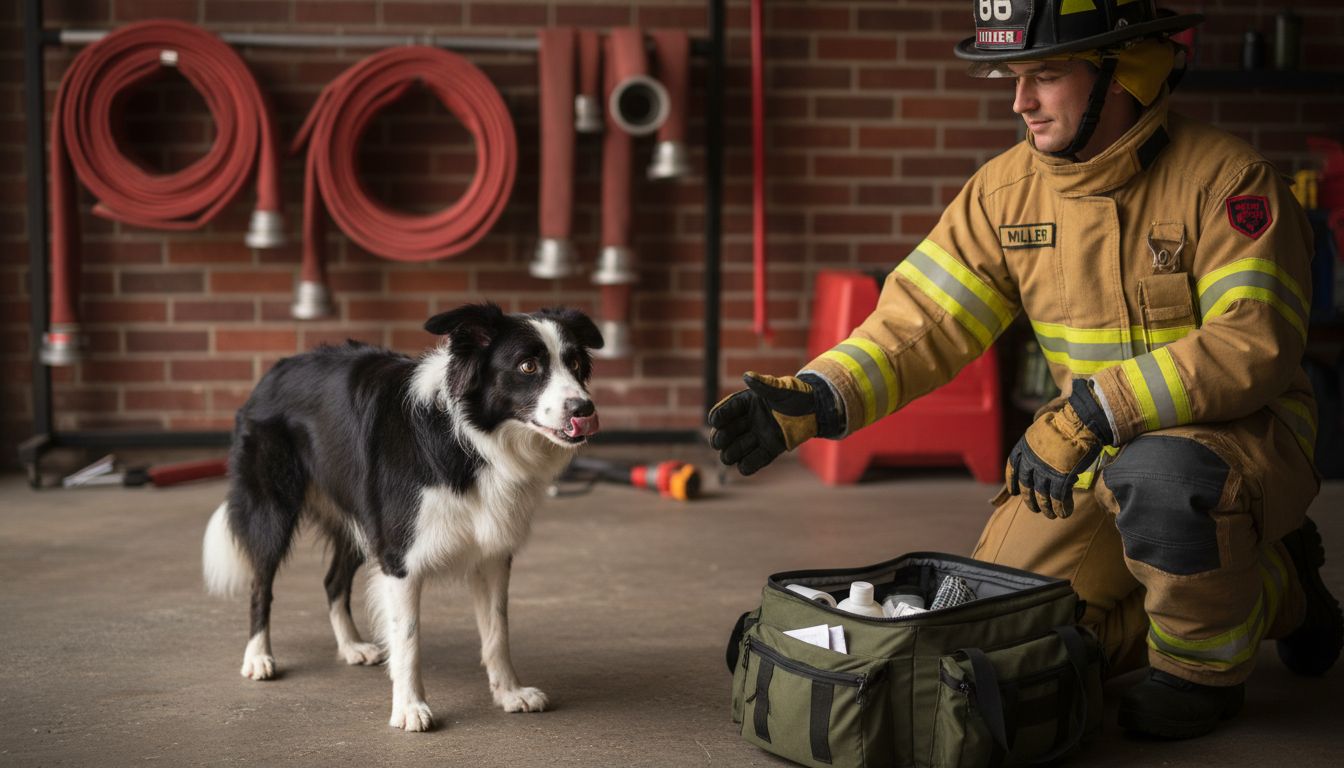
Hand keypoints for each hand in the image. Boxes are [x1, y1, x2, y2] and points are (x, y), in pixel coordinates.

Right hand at [708, 372, 836, 474]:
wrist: (816, 411)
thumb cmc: (797, 395)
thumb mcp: (782, 389)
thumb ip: (765, 385)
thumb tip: (747, 376)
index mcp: (747, 403)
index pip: (726, 410)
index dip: (719, 416)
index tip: (715, 421)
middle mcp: (748, 421)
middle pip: (725, 433)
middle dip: (720, 438)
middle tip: (720, 440)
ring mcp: (756, 437)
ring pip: (734, 450)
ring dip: (731, 453)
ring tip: (731, 454)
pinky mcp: (768, 451)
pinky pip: (751, 463)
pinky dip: (747, 466)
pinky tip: (744, 464)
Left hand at [1006, 379, 1113, 518]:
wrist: (1079, 422)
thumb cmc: (1065, 423)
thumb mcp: (1041, 430)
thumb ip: (1037, 445)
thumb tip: (1040, 455)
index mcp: (1024, 447)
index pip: (1013, 467)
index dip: (1012, 481)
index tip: (1013, 491)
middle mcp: (1031, 461)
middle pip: (1026, 485)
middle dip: (1030, 499)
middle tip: (1034, 508)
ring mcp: (1045, 470)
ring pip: (1042, 495)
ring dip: (1046, 507)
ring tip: (1051, 515)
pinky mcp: (1061, 478)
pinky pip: (1058, 498)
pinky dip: (1061, 507)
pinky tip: (1064, 513)